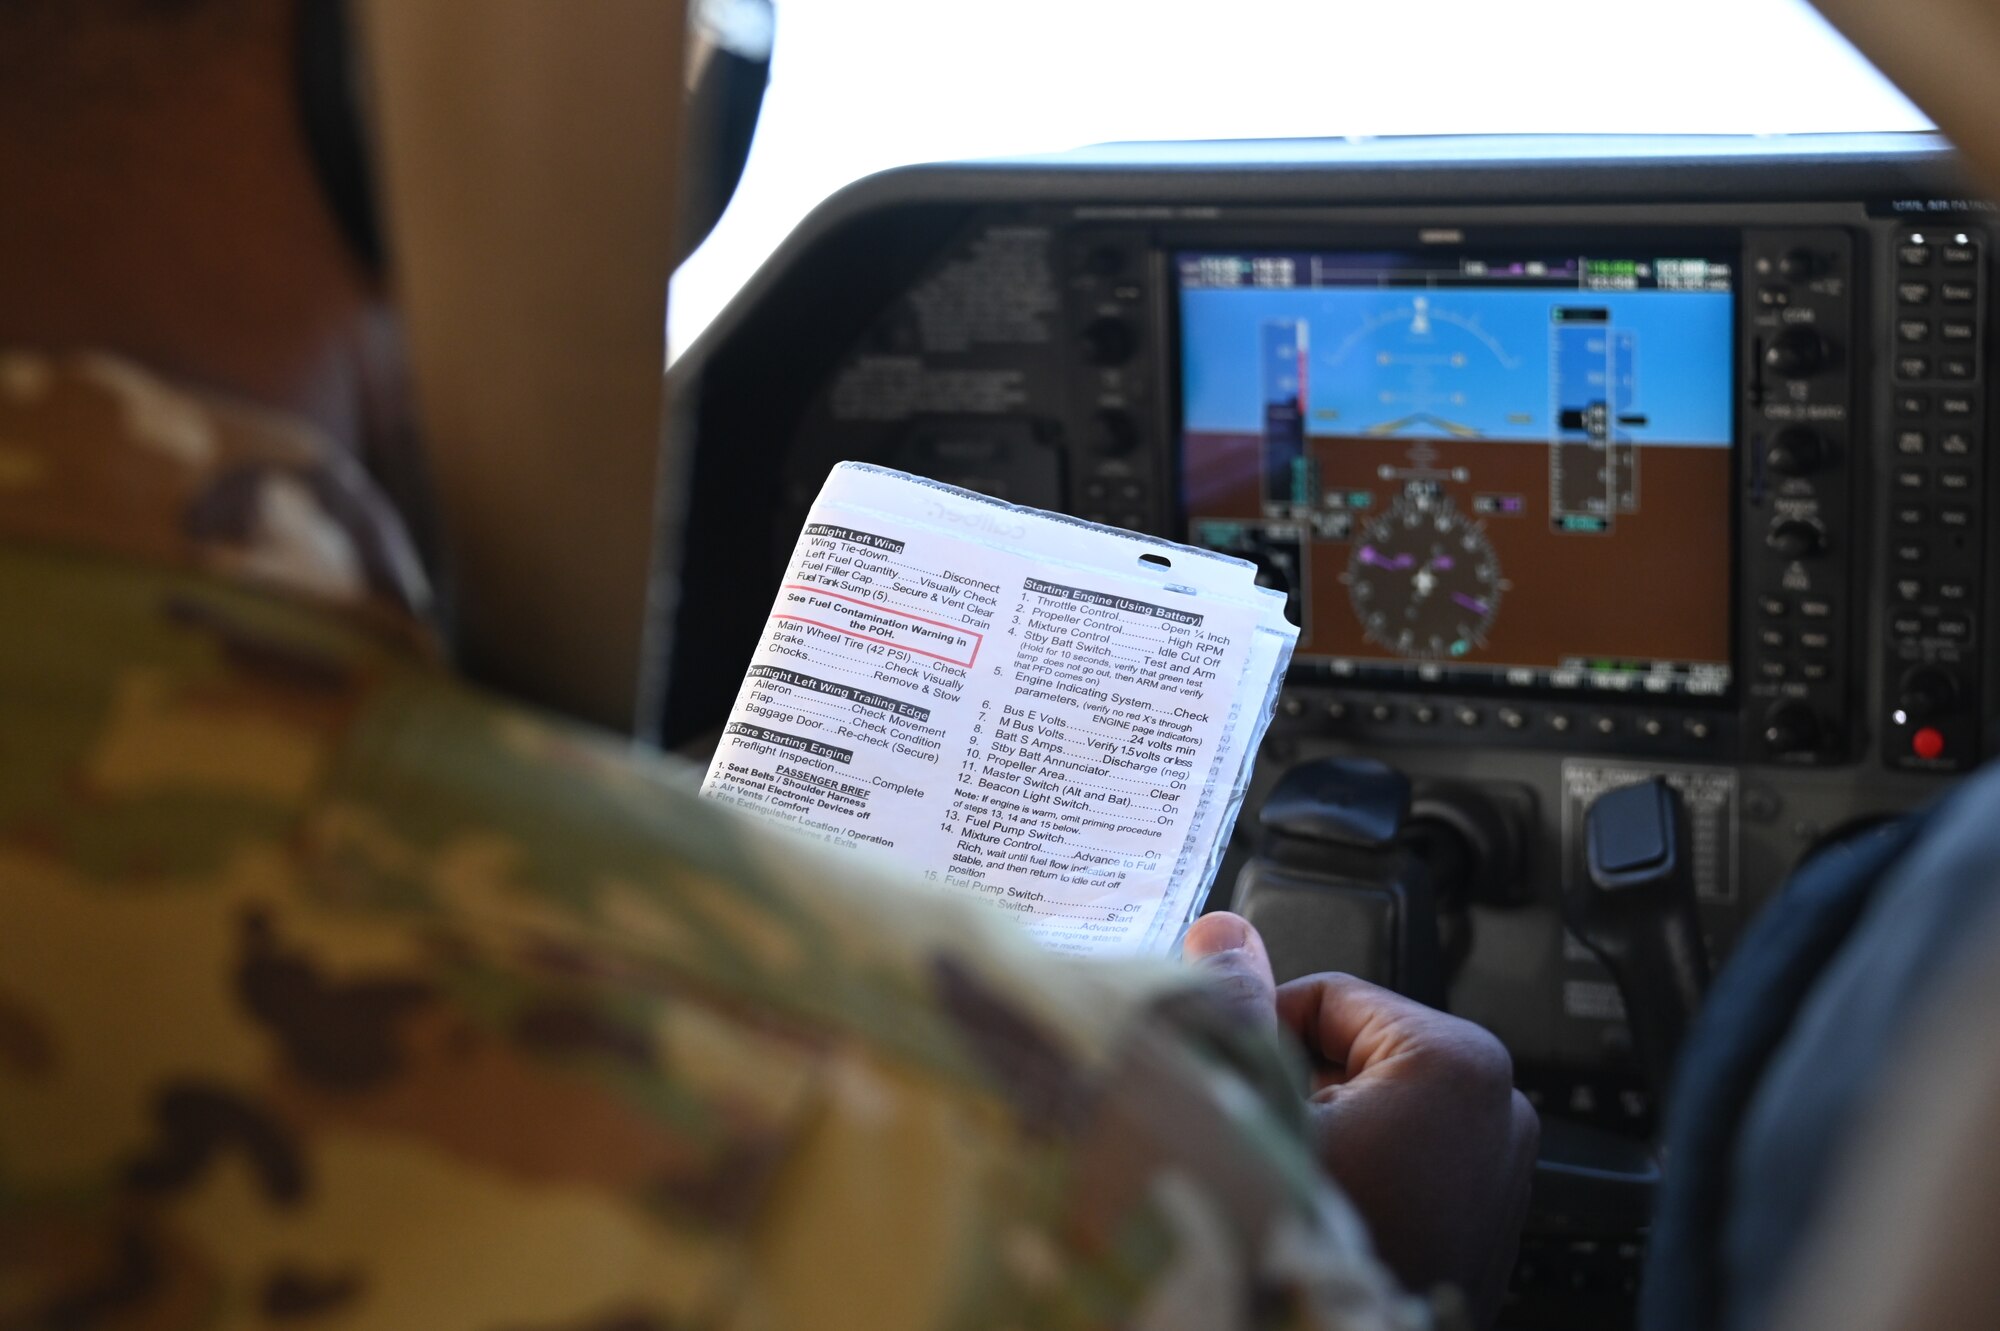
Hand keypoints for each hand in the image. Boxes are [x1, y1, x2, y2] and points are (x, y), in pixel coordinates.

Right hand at [1183, 912, 1538, 1325]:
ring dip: (1323, 1132)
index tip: (1233, 1085)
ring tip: (1289, 1184)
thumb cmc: (1301, 1249)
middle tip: (1259, 1143)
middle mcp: (1499, 1107)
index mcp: (1455, 1062)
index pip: (1326, 997)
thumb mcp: (1253, 1109)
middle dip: (1296, 1088)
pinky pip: (1408, 1160)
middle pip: (1353, 1052)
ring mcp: (1502, 1169)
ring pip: (1376, 1108)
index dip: (1262, 1034)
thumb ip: (1239, 1011)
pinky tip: (1324, 1213)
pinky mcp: (1490, 1220)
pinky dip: (1361, 1174)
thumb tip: (1222, 932)